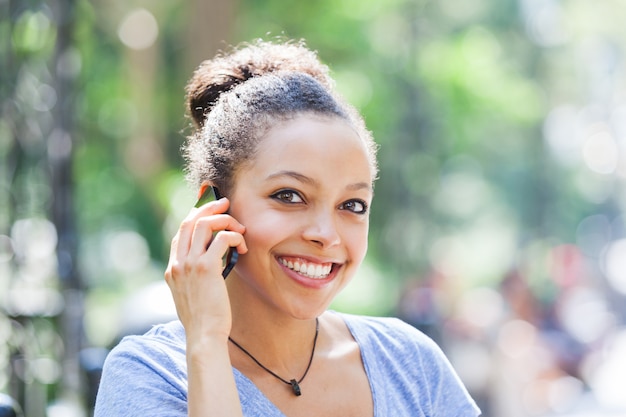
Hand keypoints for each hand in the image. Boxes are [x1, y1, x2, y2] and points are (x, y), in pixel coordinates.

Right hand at [165, 197, 246, 342]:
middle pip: (189, 221)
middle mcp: (177, 263)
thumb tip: (211, 261)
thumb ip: (194, 277)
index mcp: (172, 269)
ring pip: (204, 224)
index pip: (181, 232)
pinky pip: (221, 238)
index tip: (210, 209)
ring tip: (239, 229)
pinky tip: (242, 247)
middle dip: (209, 207)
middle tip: (226, 203)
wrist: (203, 336)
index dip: (195, 215)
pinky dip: (234, 236)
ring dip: (225, 220)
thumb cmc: (204, 319)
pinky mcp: (205, 269)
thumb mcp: (191, 295)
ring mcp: (189, 265)